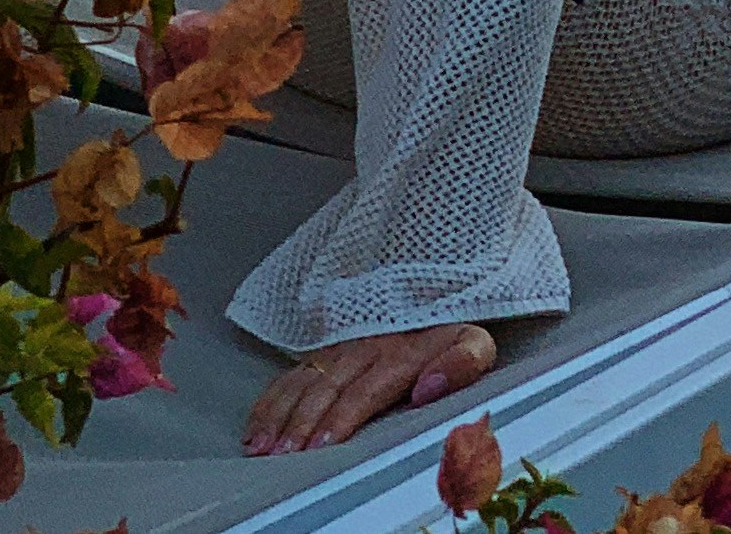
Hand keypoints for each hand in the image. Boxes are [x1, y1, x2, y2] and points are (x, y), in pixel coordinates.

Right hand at [241, 321, 497, 454]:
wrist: (436, 277)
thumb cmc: (452, 325)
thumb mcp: (474, 341)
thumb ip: (460, 364)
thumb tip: (428, 388)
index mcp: (400, 352)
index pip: (365, 389)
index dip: (342, 416)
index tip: (323, 443)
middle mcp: (364, 346)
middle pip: (327, 387)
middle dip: (302, 421)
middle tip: (283, 453)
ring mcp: (340, 345)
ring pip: (304, 381)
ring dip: (280, 413)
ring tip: (261, 445)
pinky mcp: (326, 347)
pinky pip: (293, 373)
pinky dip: (270, 399)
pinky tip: (256, 424)